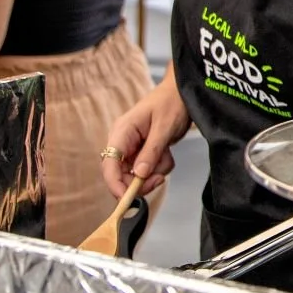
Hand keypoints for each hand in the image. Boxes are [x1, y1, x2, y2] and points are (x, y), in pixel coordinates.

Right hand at [101, 78, 190, 196]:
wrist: (183, 93)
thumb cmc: (172, 103)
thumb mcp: (164, 127)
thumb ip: (151, 152)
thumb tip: (138, 175)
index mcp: (122, 132)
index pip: (109, 163)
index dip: (114, 184)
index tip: (126, 199)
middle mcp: (123, 141)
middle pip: (121, 175)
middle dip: (140, 181)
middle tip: (160, 178)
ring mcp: (132, 148)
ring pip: (136, 175)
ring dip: (154, 172)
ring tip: (167, 156)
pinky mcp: (142, 152)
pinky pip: (148, 169)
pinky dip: (160, 167)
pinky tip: (168, 153)